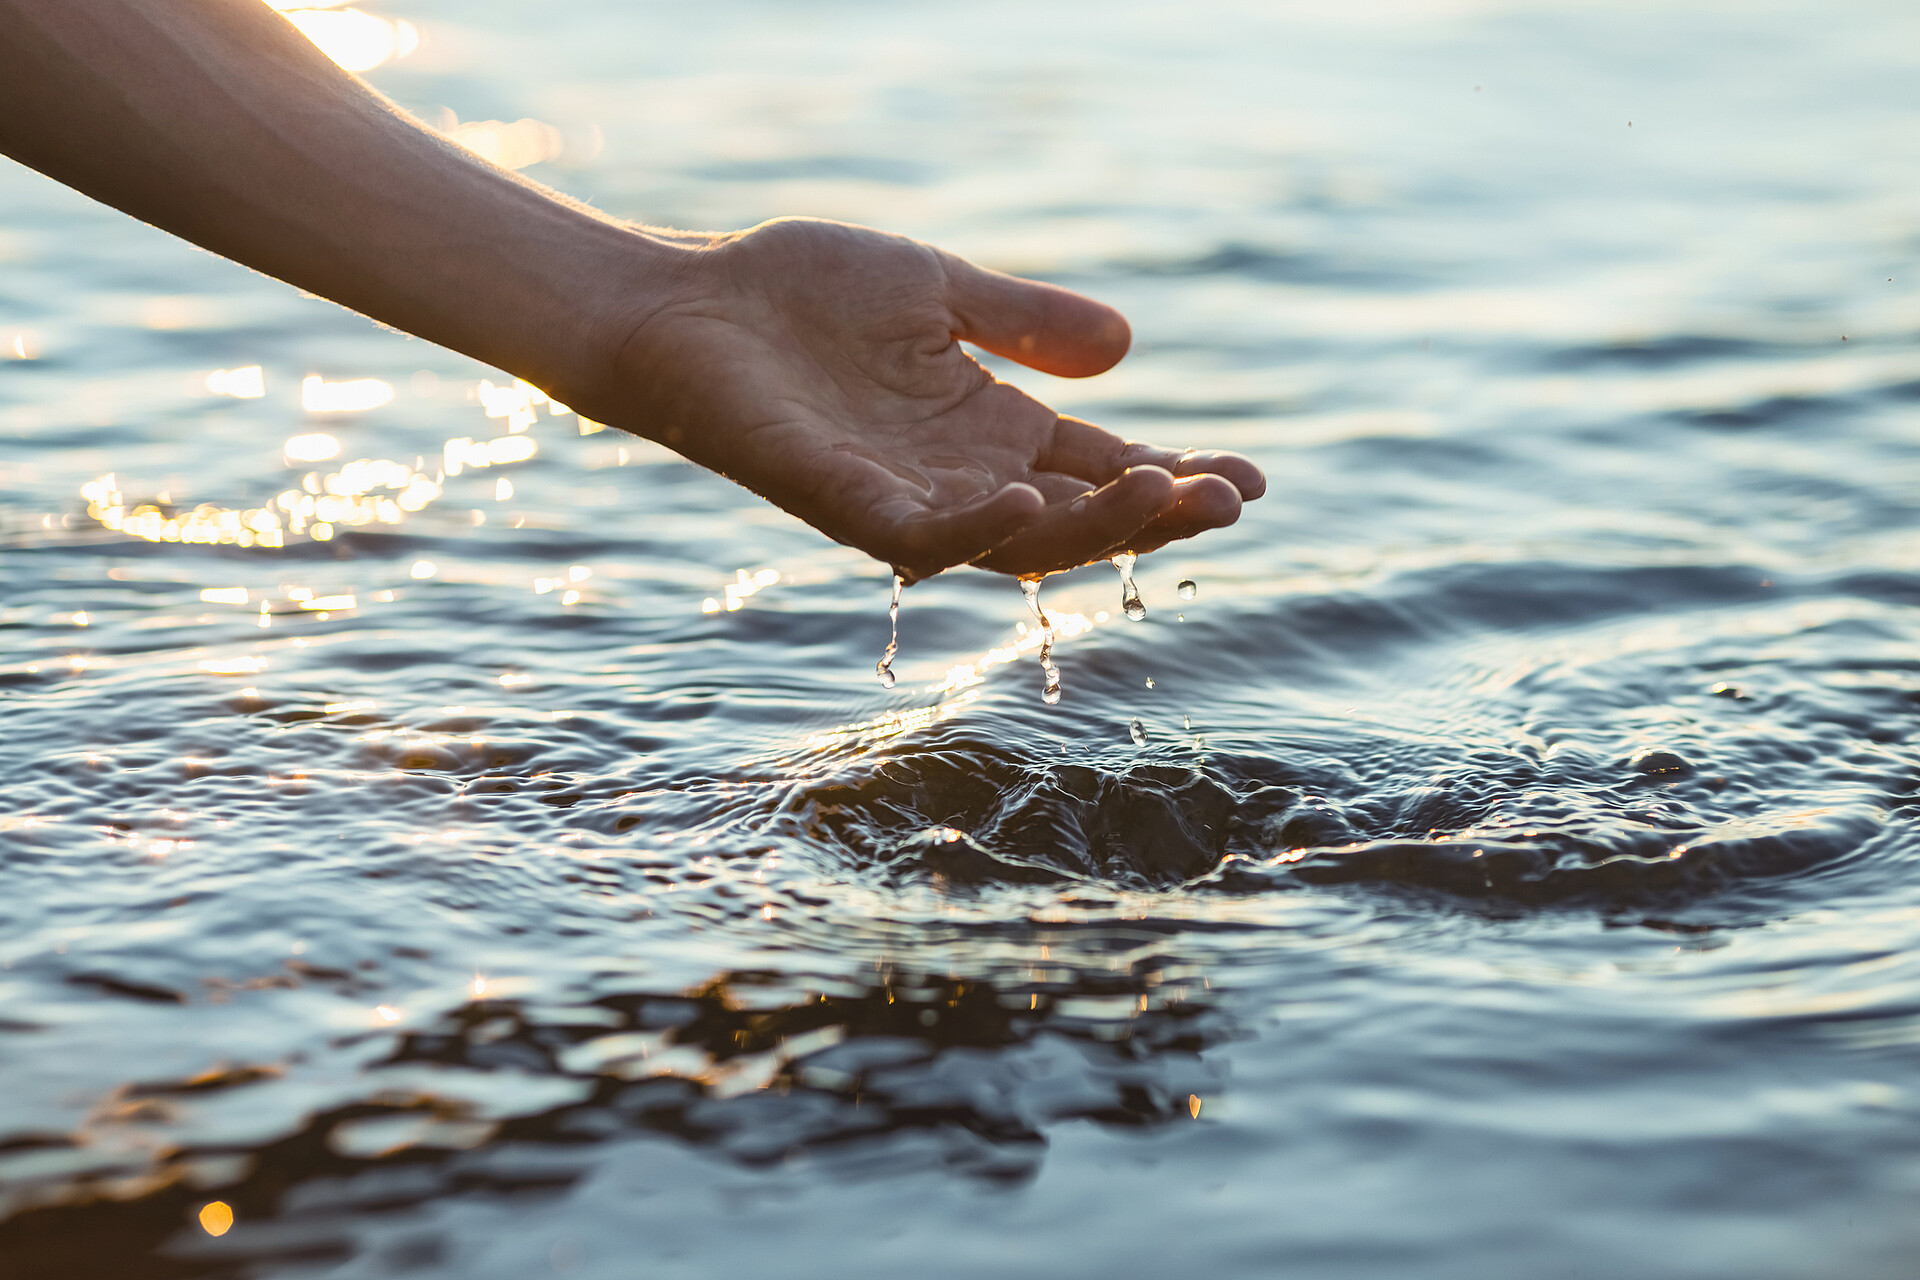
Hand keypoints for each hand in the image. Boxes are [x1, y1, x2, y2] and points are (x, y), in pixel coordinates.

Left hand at [591, 218, 1264, 583]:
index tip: (1253, 481)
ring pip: (1020, 542)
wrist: (689, 304)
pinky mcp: (847, 505)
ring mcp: (907, 499)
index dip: (1176, 478)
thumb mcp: (938, 292)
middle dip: (1158, 514)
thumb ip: (1025, 323)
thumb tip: (1127, 349)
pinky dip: (980, 528)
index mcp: (991, 428)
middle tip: (1229, 501)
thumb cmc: (800, 295)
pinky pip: (926, 540)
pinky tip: (1030, 501)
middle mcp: (961, 478)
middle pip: (1081, 518)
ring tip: (1165, 494)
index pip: (1103, 467)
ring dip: (1095, 526)